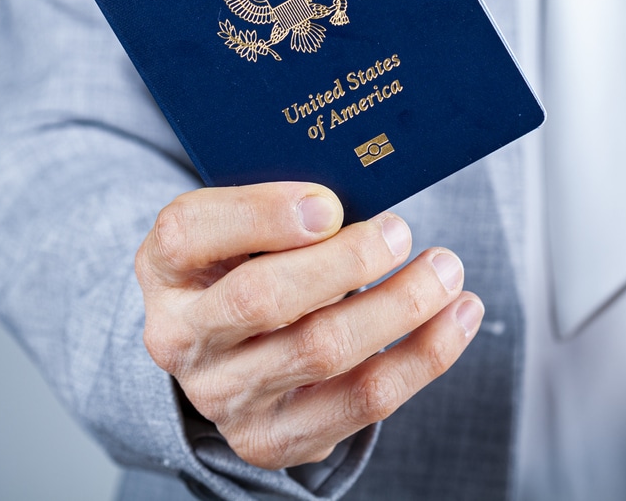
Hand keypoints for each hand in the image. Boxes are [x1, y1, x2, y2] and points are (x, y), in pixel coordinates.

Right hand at [135, 182, 482, 468]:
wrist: (229, 357)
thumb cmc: (250, 265)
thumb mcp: (243, 227)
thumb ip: (282, 205)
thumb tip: (361, 188)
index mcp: (165, 267)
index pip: (190, 232)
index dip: (263, 213)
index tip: (331, 202)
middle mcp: (182, 337)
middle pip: (264, 297)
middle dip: (349, 260)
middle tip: (402, 231)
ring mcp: (226, 396)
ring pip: (324, 350)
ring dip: (401, 305)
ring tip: (446, 270)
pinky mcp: (277, 437)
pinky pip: (364, 399)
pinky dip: (425, 354)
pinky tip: (459, 315)